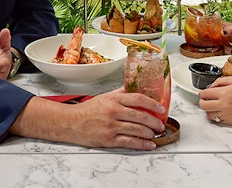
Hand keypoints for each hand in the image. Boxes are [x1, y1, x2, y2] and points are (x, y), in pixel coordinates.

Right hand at [12, 88, 165, 149]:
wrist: (71, 123)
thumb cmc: (88, 110)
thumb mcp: (105, 97)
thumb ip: (121, 93)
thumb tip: (135, 87)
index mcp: (114, 99)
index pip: (138, 99)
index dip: (152, 104)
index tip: (161, 108)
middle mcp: (113, 112)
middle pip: (140, 116)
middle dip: (154, 121)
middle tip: (161, 124)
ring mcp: (111, 126)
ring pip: (136, 129)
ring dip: (149, 133)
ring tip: (156, 134)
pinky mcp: (108, 139)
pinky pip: (129, 142)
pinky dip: (142, 144)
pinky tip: (149, 144)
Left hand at [198, 76, 231, 125]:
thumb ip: (221, 81)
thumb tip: (211, 86)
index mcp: (225, 93)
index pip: (205, 93)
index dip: (202, 92)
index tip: (203, 92)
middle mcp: (224, 105)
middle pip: (204, 105)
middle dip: (202, 101)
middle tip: (205, 99)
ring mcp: (227, 115)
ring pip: (209, 115)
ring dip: (208, 110)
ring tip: (213, 105)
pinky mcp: (231, 122)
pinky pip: (218, 121)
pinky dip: (217, 116)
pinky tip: (221, 110)